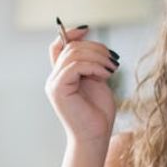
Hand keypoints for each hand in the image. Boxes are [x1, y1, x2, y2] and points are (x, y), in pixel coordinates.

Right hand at [44, 26, 120, 145]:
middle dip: (95, 48)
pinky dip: (94, 66)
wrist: (95, 137)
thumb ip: (91, 63)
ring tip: (112, 69)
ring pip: (73, 54)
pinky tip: (106, 74)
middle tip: (113, 60)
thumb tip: (93, 44)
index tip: (87, 30)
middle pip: (70, 47)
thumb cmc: (98, 113)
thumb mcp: (97, 80)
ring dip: (98, 57)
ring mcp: (54, 84)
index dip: (70, 33)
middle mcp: (54, 78)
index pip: (58, 45)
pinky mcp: (58, 89)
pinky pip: (75, 66)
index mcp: (62, 75)